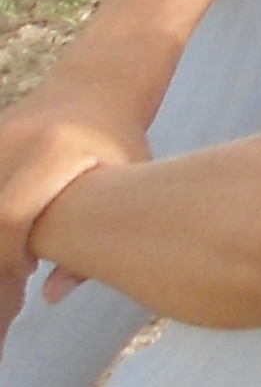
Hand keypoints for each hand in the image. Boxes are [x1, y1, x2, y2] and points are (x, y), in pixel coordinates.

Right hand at [0, 90, 144, 339]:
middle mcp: (13, 141)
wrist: (94, 88)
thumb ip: (93, 242)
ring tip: (14, 271)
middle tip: (12, 290)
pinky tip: (16, 244)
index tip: (26, 271)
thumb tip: (51, 297)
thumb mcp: (122, 184)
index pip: (8, 215)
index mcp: (52, 149)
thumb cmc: (118, 145)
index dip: (8, 253)